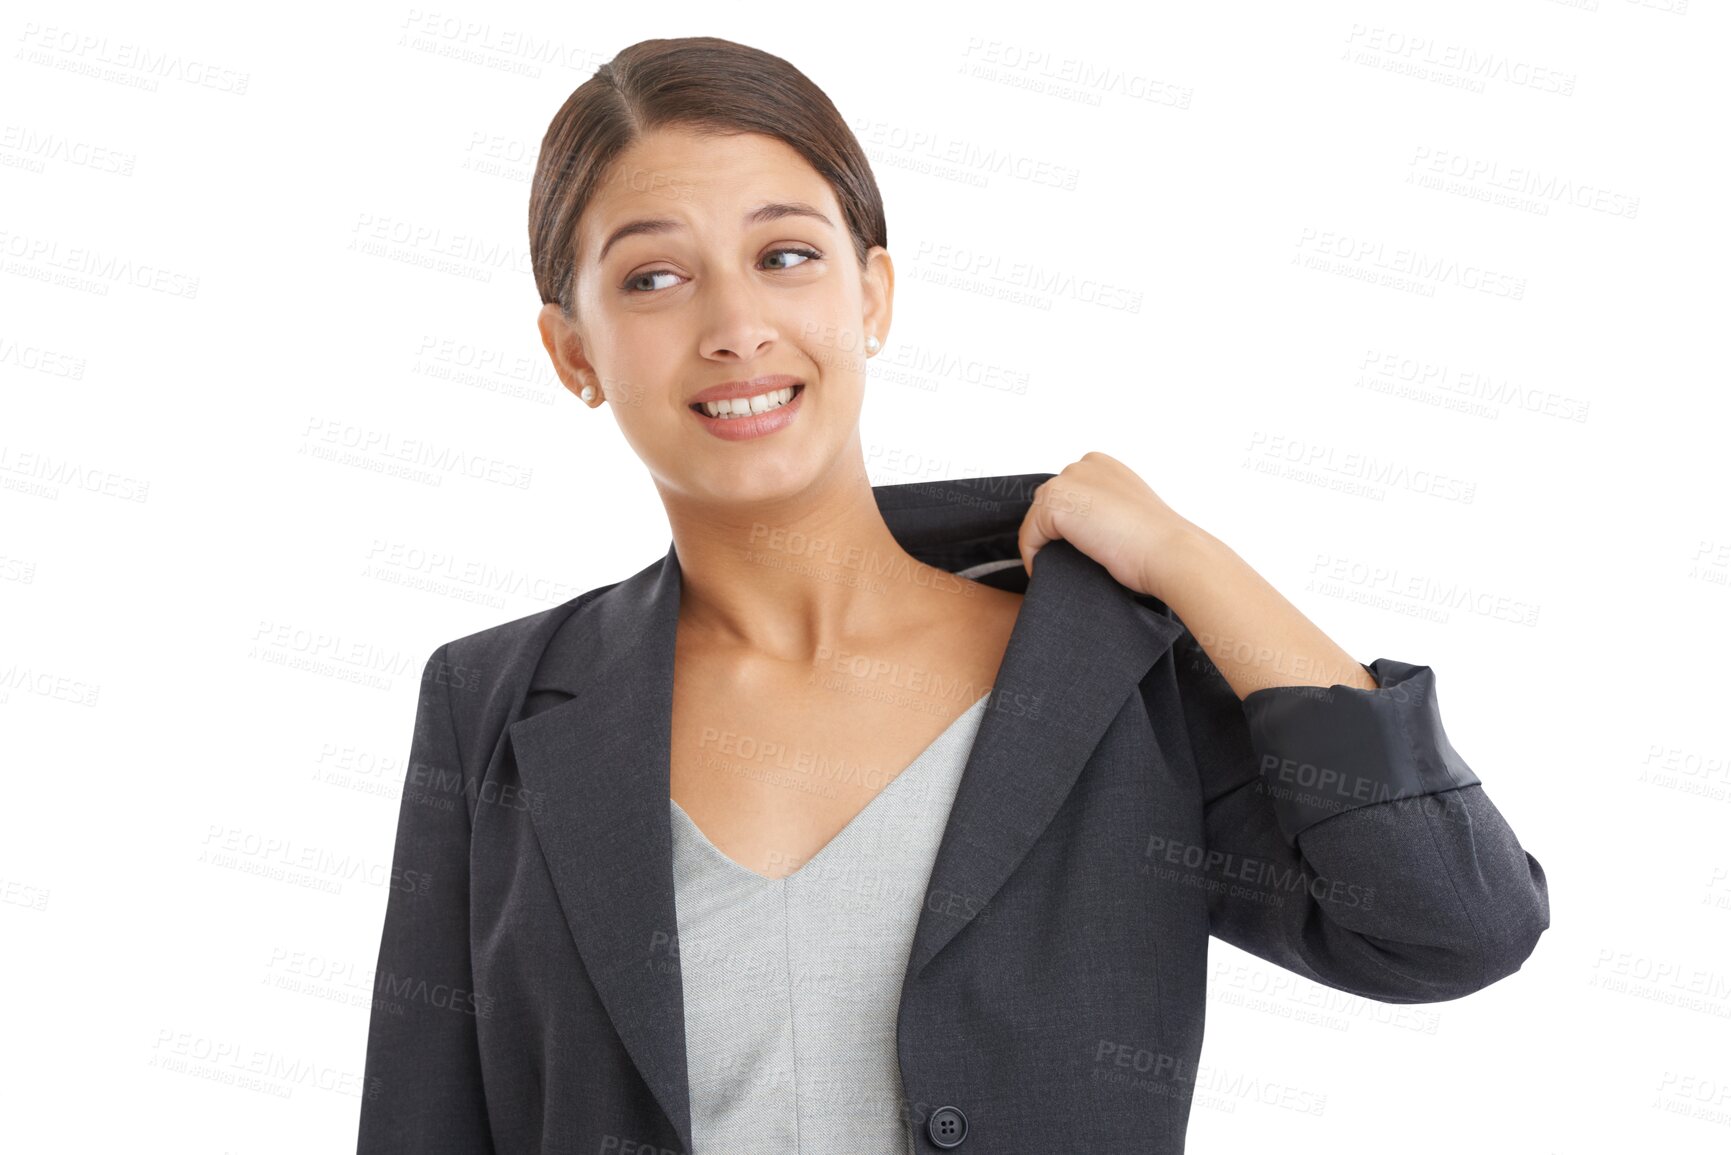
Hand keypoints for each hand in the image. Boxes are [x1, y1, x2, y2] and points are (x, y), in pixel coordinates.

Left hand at [1016, 452, 1197, 599]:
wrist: (1170, 552)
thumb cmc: (1157, 542)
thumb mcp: (1126, 512)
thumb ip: (1100, 508)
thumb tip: (1078, 528)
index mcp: (1102, 465)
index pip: (1066, 494)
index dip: (1065, 525)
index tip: (1074, 550)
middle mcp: (1084, 465)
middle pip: (1048, 504)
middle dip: (1052, 533)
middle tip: (1067, 562)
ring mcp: (1068, 482)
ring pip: (1037, 519)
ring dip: (1043, 545)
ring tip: (1061, 567)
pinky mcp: (1055, 504)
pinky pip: (1028, 537)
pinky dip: (1033, 557)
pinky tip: (1048, 571)